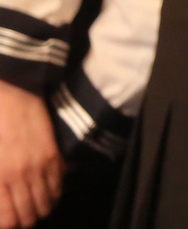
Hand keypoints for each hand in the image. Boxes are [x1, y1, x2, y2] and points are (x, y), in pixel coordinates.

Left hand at [0, 79, 61, 228]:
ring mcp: (40, 165)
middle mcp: (20, 175)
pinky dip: (55, 192)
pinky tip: (50, 193)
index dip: (9, 224)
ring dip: (41, 209)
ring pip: (46, 201)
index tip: (9, 223)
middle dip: (25, 221)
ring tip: (37, 210)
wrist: (13, 93)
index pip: (7, 217)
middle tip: (23, 220)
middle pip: (28, 213)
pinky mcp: (54, 154)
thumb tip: (1, 197)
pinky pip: (59, 183)